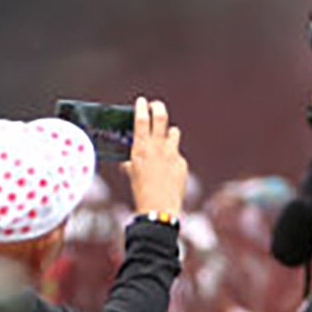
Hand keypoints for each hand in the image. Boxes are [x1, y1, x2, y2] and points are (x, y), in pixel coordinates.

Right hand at [121, 97, 187, 213]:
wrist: (159, 209)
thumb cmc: (141, 193)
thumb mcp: (132, 174)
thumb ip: (132, 162)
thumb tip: (128, 160)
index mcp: (141, 149)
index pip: (141, 119)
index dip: (141, 107)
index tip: (142, 101)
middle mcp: (157, 147)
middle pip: (161, 117)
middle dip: (158, 107)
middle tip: (156, 106)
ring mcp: (172, 154)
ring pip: (174, 132)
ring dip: (169, 133)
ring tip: (166, 138)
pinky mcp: (182, 163)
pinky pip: (177, 154)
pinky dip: (172, 158)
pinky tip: (169, 171)